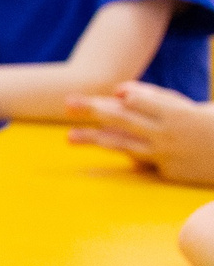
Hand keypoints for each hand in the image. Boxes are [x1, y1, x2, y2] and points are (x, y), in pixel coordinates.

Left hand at [69, 81, 213, 184]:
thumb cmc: (212, 126)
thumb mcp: (191, 107)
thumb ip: (156, 98)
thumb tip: (120, 92)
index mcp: (178, 113)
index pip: (141, 101)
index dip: (126, 97)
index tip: (109, 93)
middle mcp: (167, 134)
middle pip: (124, 119)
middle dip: (94, 110)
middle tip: (68, 104)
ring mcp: (165, 156)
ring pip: (123, 144)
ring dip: (94, 139)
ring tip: (69, 137)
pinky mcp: (166, 173)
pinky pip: (139, 161)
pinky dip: (123, 153)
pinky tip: (98, 154)